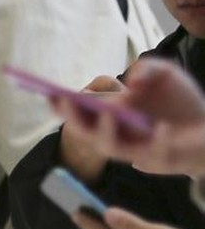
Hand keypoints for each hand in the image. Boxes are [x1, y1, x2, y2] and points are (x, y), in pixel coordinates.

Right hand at [56, 57, 204, 177]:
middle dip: (73, 117)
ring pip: (110, 146)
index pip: (79, 112)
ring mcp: (136, 149)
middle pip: (85, 131)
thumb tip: (131, 82)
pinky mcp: (160, 161)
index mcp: (111, 114)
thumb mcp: (166, 74)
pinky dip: (158, 142)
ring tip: (109, 112)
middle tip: (67, 100)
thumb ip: (148, 68)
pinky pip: (155, 155)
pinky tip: (163, 129)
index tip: (48, 92)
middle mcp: (117, 133)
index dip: (61, 104)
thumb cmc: (181, 102)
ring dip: (105, 131)